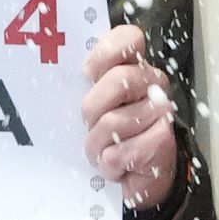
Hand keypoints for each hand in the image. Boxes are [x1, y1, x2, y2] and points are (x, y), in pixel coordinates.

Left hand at [84, 26, 183, 212]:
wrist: (134, 180)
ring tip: (103, 150)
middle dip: (92, 110)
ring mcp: (161, 112)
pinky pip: (121, 152)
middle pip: (119, 80)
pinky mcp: (162, 142)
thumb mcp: (90, 107)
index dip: (106, 53)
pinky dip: (110, 165)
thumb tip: (55, 71)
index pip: (129, 39)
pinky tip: (117, 166)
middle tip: (90, 125)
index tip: (88, 74)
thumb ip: (81, 86)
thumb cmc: (107, 139)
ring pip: (114, 122)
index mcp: (132, 68)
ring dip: (98, 146)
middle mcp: (152, 84)